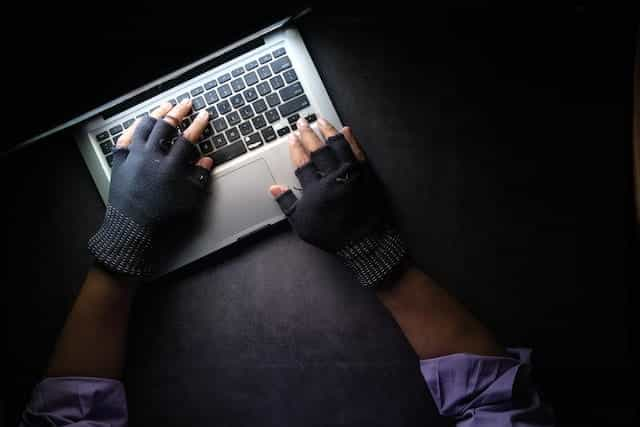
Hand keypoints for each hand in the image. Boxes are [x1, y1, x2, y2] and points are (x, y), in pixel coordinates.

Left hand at [89, 100, 212, 276]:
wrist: (132, 229)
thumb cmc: (163, 218)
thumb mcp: (189, 200)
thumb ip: (199, 178)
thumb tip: (206, 162)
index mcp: (170, 166)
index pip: (188, 138)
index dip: (198, 125)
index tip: (204, 115)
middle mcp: (151, 157)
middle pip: (166, 126)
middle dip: (178, 112)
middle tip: (186, 104)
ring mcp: (133, 157)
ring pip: (144, 126)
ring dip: (156, 114)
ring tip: (165, 107)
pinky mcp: (119, 161)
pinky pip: (126, 138)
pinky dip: (134, 127)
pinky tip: (140, 123)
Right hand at [269, 117, 406, 287]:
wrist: (363, 242)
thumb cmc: (331, 234)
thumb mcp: (302, 224)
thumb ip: (287, 204)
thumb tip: (273, 189)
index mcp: (315, 189)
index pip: (302, 162)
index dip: (295, 148)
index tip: (291, 137)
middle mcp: (333, 178)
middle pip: (318, 150)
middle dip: (308, 134)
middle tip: (302, 122)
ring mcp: (351, 174)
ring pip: (338, 146)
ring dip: (328, 131)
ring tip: (321, 120)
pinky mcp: (366, 174)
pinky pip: (358, 152)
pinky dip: (351, 139)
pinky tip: (346, 130)